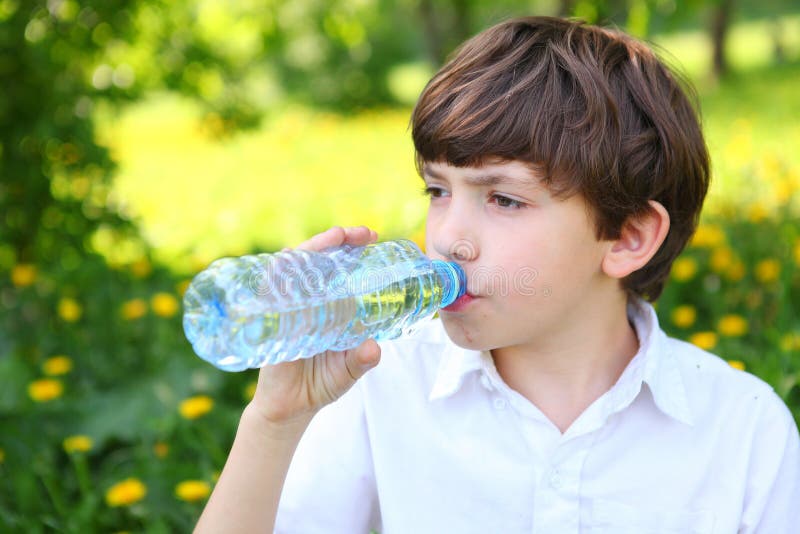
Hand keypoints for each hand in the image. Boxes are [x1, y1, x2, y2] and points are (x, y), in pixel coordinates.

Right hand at [247, 226, 381, 427]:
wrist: (290, 409)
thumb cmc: (320, 384)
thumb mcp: (347, 371)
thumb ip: (362, 360)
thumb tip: (374, 348)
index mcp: (331, 306)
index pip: (340, 268)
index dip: (352, 249)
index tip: (371, 236)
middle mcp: (309, 301)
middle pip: (318, 260)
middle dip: (337, 241)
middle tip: (357, 233)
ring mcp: (288, 307)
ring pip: (295, 267)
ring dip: (313, 249)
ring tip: (334, 237)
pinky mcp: (269, 318)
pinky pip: (270, 290)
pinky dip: (279, 274)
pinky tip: (289, 261)